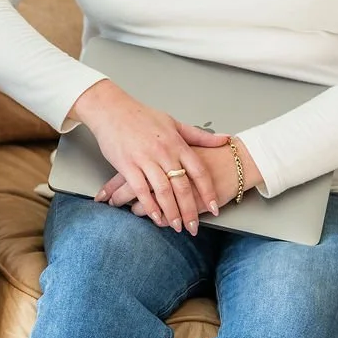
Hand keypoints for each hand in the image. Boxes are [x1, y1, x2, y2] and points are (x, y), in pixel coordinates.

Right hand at [66, 78, 229, 232]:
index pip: (199, 172)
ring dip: (171, 213)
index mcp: (177, 143)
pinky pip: (142, 190)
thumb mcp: (174, 123)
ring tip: (176, 226)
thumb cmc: (141, 116)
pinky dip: (150, 206)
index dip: (208, 192)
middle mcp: (164, 152)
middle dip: (190, 211)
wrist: (112, 109)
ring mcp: (145, 159)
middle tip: (194, 227)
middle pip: (182, 187)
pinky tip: (155, 217)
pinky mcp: (128, 165)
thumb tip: (225, 139)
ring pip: (163, 192)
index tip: (214, 208)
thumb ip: (199, 136)